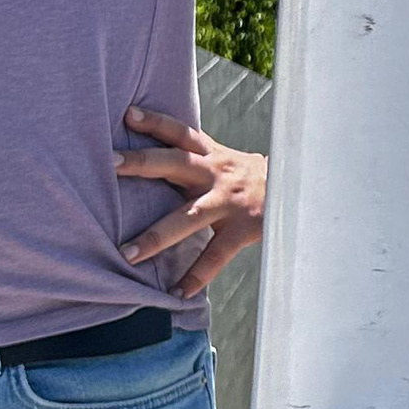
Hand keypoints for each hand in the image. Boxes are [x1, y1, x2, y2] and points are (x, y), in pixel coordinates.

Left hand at [115, 106, 265, 296]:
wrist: (298, 191)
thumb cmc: (250, 179)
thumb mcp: (224, 161)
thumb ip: (193, 160)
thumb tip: (150, 161)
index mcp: (211, 155)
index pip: (180, 132)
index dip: (155, 122)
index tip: (128, 115)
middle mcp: (216, 174)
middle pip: (174, 163)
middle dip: (141, 163)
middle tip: (109, 163)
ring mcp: (229, 202)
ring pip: (187, 217)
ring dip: (156, 236)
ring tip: (127, 254)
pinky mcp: (243, 229)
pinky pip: (215, 255)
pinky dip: (196, 276)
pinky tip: (177, 293)